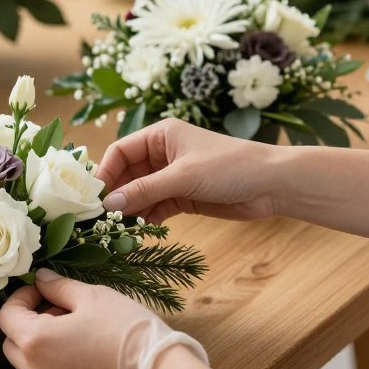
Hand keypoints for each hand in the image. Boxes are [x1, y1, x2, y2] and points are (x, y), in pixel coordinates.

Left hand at [0, 269, 206, 368]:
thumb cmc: (124, 330)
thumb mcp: (91, 296)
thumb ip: (58, 286)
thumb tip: (41, 279)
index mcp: (34, 341)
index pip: (7, 316)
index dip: (22, 298)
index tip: (42, 290)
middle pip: (12, 343)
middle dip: (28, 323)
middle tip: (59, 310)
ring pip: (30, 365)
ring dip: (42, 345)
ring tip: (76, 331)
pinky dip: (57, 366)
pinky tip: (86, 354)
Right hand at [96, 118, 278, 223]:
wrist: (273, 185)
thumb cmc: (229, 166)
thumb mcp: (183, 177)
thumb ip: (145, 190)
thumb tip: (109, 204)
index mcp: (160, 136)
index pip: (120, 151)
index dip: (106, 172)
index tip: (95, 197)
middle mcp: (162, 154)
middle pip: (127, 174)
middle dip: (116, 195)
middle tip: (101, 218)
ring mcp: (172, 177)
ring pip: (140, 194)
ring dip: (130, 210)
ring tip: (117, 229)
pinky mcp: (182, 197)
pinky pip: (154, 207)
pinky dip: (145, 219)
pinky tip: (137, 233)